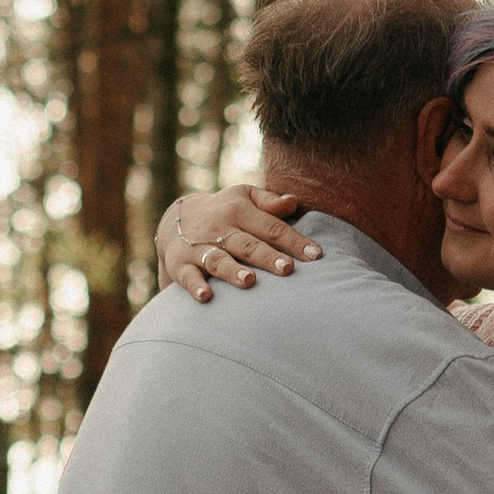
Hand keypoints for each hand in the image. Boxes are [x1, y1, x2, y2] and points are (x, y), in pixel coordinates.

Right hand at [156, 187, 322, 304]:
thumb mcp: (244, 197)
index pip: (271, 226)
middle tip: (288, 269)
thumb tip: (294, 200)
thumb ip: (269, 202)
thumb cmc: (225, 210)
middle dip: (267, 257)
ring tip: (250, 281)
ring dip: (233, 271)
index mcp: (239, 210)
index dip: (294, 241)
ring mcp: (198, 246)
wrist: (177, 218)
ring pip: (219, 260)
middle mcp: (219, 228)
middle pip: (247, 244)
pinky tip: (206, 297)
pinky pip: (188, 276)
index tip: (316, 255)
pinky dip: (195, 287)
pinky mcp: (181, 264)